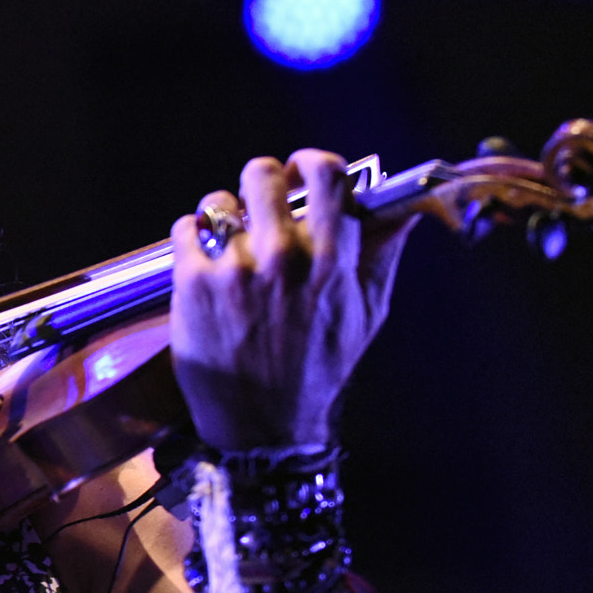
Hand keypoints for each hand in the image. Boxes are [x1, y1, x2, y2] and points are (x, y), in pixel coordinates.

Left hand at [169, 149, 418, 450]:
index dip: (311, 165)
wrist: (263, 427)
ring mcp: (236, 268)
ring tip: (229, 240)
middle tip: (260, 201)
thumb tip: (405, 207)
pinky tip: (203, 258)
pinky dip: (192, 237)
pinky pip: (187, 229)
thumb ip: (382, 253)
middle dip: (262, 182)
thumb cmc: (317, 371)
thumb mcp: (366, 314)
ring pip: (220, 201)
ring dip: (224, 213)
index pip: (327, 176)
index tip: (302, 171)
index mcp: (331, 259)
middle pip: (264, 174)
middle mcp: (284, 256)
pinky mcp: (194, 283)